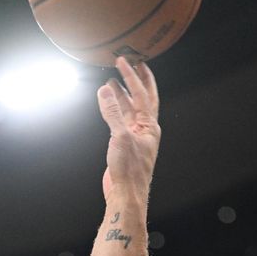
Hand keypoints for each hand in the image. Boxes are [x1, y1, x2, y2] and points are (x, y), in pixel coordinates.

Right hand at [97, 57, 160, 202]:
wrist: (126, 194)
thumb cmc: (129, 170)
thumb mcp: (120, 137)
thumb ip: (113, 113)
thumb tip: (105, 90)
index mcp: (150, 126)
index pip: (142, 95)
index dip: (132, 76)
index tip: (123, 61)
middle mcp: (145, 129)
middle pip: (142, 99)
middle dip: (136, 81)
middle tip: (131, 63)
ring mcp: (135, 136)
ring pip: (129, 109)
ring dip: (122, 95)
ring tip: (111, 81)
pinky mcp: (124, 144)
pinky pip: (120, 120)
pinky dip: (114, 110)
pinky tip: (107, 103)